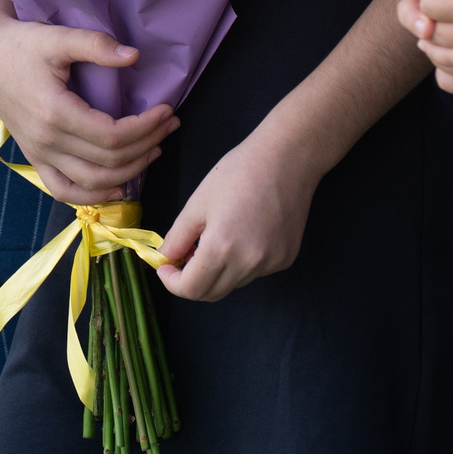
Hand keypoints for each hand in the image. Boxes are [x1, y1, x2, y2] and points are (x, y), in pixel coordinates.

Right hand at [0, 0, 175, 206]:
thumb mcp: (58, 37)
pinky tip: (118, 186)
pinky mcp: (35, 157)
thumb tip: (134, 56)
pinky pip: (64, 190)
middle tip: (169, 124)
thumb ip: (95, 45)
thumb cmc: (22, 43)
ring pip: (93, 182)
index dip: (146, 128)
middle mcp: (46, 141)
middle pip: (110, 161)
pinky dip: (93, 196)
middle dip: (147, 145)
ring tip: (154, 148)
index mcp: (55, 113)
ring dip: (130, 172)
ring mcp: (39, 154)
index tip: (167, 110)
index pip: (113, 136)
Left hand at [153, 131, 319, 302]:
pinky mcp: (286, 259)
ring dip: (218, 271)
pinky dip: (241, 263)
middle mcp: (248, 263)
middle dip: (192, 281)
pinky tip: (244, 235)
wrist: (286, 159)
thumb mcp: (198, 202)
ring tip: (217, 239)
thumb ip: (178, 236)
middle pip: (212, 293)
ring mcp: (270, 263)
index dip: (173, 283)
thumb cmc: (238, 173)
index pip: (191, 289)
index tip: (166, 267)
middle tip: (185, 255)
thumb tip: (166, 257)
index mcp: (222, 247)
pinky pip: (255, 272)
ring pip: (234, 283)